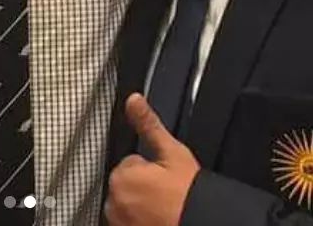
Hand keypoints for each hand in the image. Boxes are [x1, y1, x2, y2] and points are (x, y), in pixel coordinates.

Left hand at [105, 94, 198, 225]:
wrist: (199, 223)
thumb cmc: (188, 195)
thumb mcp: (172, 153)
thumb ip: (148, 125)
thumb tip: (134, 99)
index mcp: (121, 177)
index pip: (131, 165)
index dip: (151, 170)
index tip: (165, 180)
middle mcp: (113, 202)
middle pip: (127, 186)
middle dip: (143, 188)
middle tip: (166, 195)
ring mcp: (118, 222)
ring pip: (128, 206)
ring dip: (140, 206)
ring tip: (163, 210)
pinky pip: (128, 222)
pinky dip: (139, 220)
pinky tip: (157, 219)